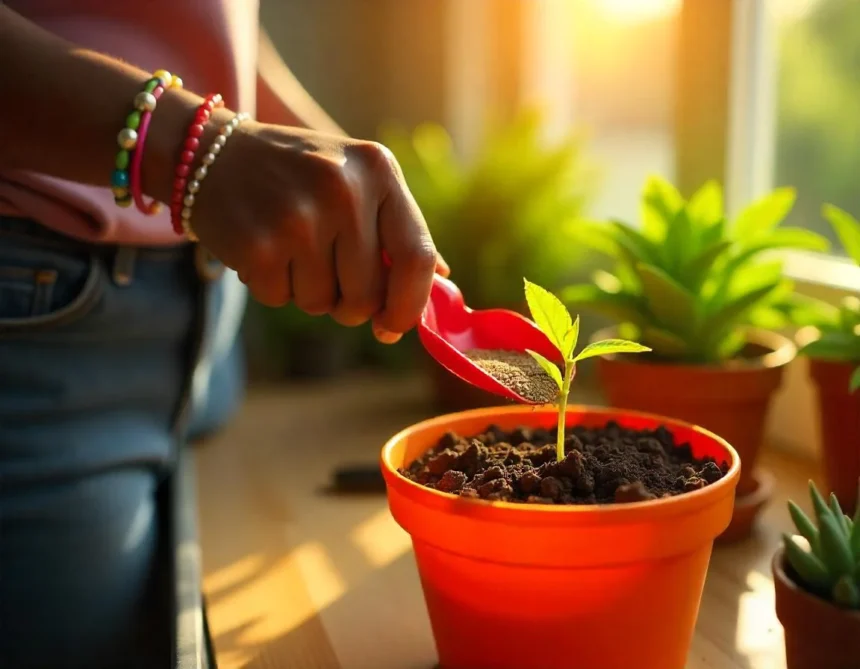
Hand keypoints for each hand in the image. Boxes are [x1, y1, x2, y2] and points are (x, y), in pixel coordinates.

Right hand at [190, 116, 448, 342]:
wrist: (211, 152)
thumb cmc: (297, 175)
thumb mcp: (356, 179)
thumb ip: (399, 228)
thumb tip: (445, 281)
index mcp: (378, 170)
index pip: (418, 256)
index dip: (410, 304)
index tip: (393, 326)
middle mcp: (343, 190)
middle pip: (369, 294)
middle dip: (351, 305)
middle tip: (329, 280)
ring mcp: (299, 218)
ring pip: (324, 304)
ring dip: (309, 293)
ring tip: (290, 249)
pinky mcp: (259, 245)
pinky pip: (282, 299)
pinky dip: (273, 286)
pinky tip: (263, 248)